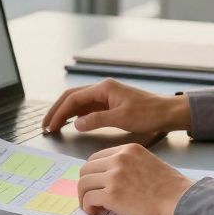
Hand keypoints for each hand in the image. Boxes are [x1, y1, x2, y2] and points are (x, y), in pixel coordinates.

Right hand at [42, 78, 190, 133]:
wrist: (168, 112)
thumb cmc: (149, 113)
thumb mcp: (122, 118)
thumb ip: (97, 120)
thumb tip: (75, 124)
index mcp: (104, 88)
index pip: (73, 98)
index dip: (59, 112)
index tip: (50, 126)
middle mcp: (103, 89)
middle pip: (72, 97)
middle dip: (57, 111)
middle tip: (45, 126)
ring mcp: (107, 96)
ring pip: (79, 102)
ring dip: (65, 113)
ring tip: (54, 126)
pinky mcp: (111, 104)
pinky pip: (88, 108)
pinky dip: (77, 115)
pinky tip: (72, 124)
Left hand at [77, 143, 193, 214]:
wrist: (181, 201)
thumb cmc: (171, 189)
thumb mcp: (149, 163)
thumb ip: (130, 165)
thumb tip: (112, 177)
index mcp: (128, 150)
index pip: (97, 157)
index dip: (93, 173)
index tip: (96, 184)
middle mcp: (119, 158)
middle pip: (86, 169)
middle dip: (86, 184)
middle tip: (91, 196)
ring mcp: (114, 176)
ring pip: (84, 183)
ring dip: (85, 197)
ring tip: (93, 206)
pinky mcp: (112, 194)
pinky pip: (89, 199)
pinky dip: (88, 207)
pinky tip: (96, 212)